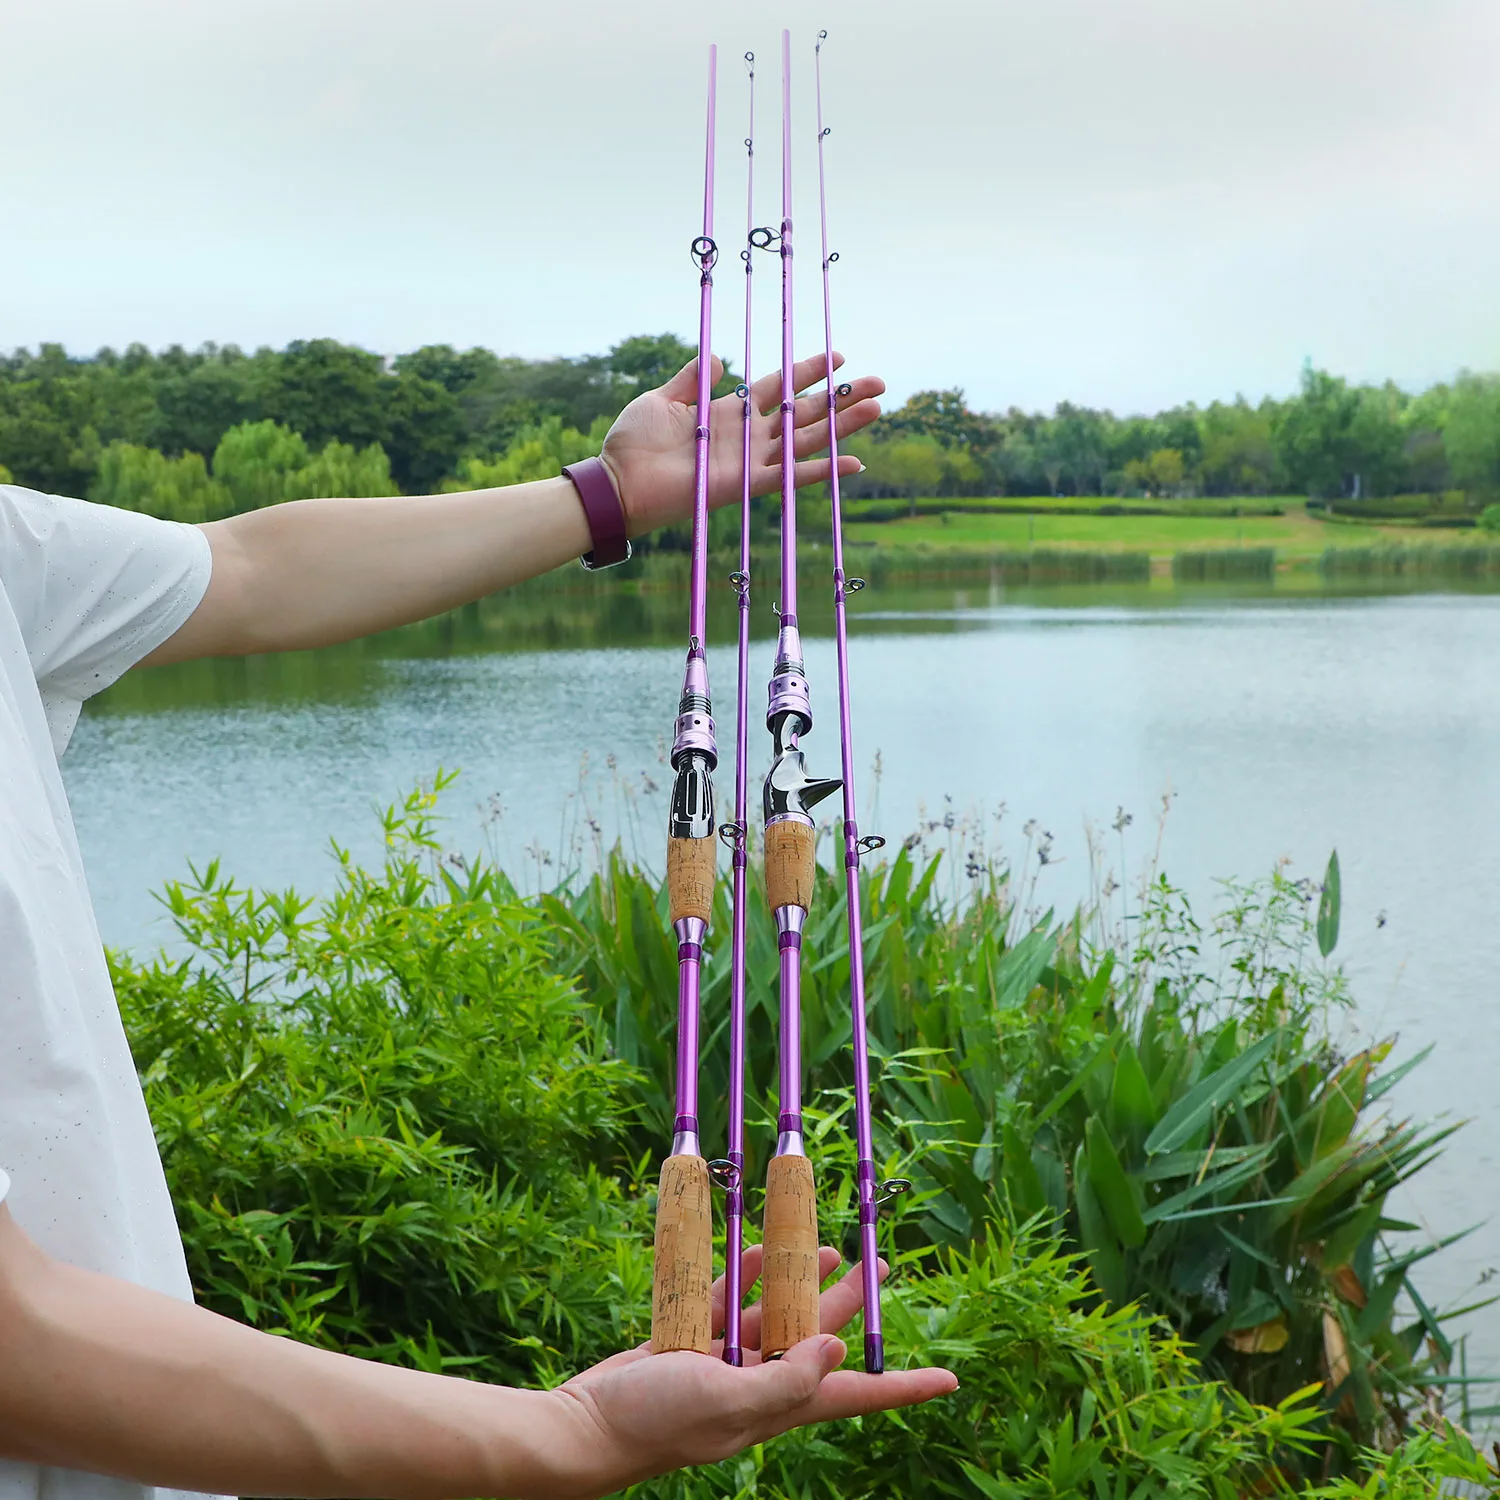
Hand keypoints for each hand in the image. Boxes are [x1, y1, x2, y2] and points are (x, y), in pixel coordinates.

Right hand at [532, 1245, 955, 1499]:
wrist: (586, 1425)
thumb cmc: (657, 1421)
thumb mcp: (727, 1404)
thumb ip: (786, 1379)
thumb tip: (838, 1350)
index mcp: (777, 1407)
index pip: (856, 1397)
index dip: (904, 1387)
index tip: (950, 1381)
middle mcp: (759, 1384)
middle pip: (818, 1338)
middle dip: (850, 1305)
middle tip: (878, 1265)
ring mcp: (724, 1364)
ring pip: (775, 1312)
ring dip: (799, 1280)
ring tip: (826, 1248)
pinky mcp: (689, 1344)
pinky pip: (727, 1302)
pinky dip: (743, 1276)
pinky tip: (758, 1249)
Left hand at [599, 354, 883, 536]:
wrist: (619, 481)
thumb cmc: (633, 442)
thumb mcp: (662, 399)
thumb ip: (692, 379)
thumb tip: (717, 358)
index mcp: (730, 411)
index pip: (779, 387)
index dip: (809, 373)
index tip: (839, 357)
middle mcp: (748, 436)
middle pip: (806, 413)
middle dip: (842, 398)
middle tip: (878, 384)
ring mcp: (750, 460)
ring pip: (808, 440)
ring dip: (844, 426)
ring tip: (877, 408)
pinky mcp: (746, 484)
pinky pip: (792, 477)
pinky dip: (822, 470)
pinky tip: (854, 463)